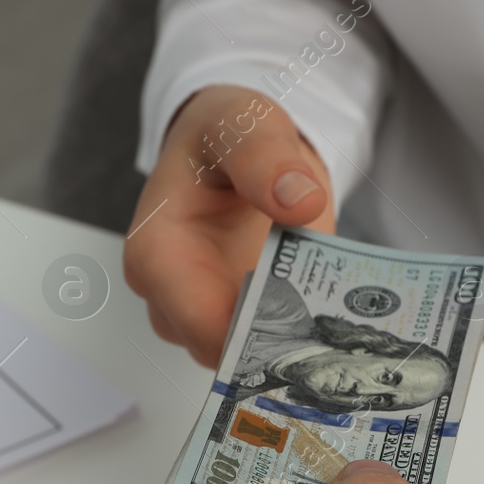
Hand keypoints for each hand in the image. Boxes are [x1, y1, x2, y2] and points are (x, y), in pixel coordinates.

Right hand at [123, 85, 335, 366]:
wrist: (234, 145)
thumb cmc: (224, 134)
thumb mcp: (245, 124)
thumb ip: (266, 158)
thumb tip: (300, 200)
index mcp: (156, 255)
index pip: (200, 327)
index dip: (256, 335)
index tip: (308, 318)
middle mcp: (170, 298)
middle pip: (225, 353)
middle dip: (276, 341)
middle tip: (327, 316)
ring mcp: (201, 316)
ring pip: (246, 358)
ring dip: (288, 340)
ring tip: (325, 308)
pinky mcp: (235, 321)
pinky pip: (263, 346)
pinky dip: (294, 334)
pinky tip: (322, 310)